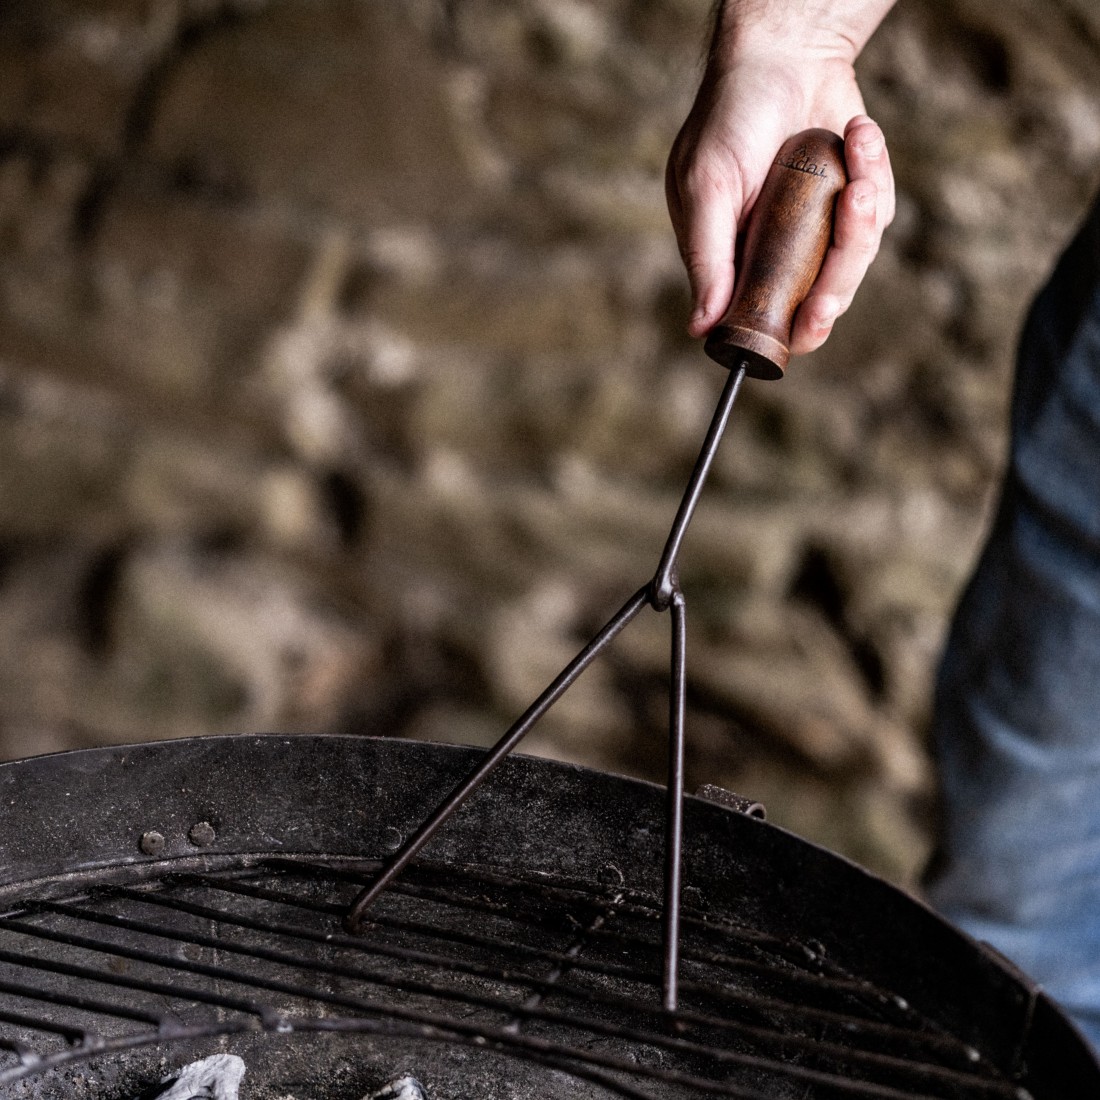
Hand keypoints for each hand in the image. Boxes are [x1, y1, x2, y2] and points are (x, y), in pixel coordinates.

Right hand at [666, 21, 894, 354]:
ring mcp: (816, 234)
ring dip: (863, 211)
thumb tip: (700, 327)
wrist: (783, 54)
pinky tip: (855, 135)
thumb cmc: (730, 116)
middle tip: (849, 217)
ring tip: (854, 149)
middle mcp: (775, 257)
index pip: (761, 321)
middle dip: (840, 273)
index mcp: (732, 262)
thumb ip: (707, 257)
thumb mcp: (706, 188)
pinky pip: (879, 217)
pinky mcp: (853, 206)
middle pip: (818, 305)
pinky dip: (875, 172)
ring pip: (854, 264)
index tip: (812, 314)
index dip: (790, 329)